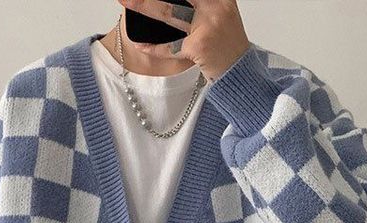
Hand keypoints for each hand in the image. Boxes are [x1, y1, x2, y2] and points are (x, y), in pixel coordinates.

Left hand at [117, 0, 250, 81]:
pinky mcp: (199, 48)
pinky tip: (140, 44)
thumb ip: (203, 3)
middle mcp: (215, 7)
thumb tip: (173, 3)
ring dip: (144, 6)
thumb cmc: (228, 44)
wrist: (240, 73)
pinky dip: (154, 48)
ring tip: (126, 1)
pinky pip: (170, 47)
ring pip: (169, 13)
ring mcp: (207, 27)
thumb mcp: (222, 13)